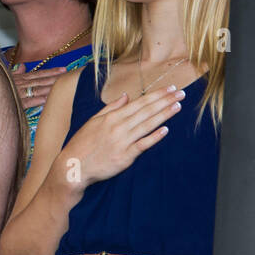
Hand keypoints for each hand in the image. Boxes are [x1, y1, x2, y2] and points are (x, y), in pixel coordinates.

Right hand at [10, 65, 64, 109]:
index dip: (51, 71)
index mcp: (19, 78)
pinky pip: (27, 102)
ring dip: (50, 88)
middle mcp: (20, 84)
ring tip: (63, 87)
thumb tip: (23, 66)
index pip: (38, 74)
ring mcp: (17, 93)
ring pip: (37, 90)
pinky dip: (36, 100)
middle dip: (56, 78)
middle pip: (41, 81)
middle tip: (69, 76)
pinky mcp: (14, 103)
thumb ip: (15, 72)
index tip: (63, 69)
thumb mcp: (4, 76)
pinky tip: (46, 100)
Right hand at [58, 85, 183, 190]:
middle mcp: (118, 127)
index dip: (156, 95)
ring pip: (147, 125)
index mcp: (111, 117)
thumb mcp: (93, 121)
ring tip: (178, 106)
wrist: (73, 166)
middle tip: (181, 93)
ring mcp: (122, 142)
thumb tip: (126, 96)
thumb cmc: (82, 144)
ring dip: (164, 115)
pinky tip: (166, 130)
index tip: (170, 88)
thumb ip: (110, 108)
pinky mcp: (125, 157)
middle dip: (165, 101)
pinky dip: (154, 137)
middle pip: (146, 111)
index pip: (139, 103)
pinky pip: (142, 145)